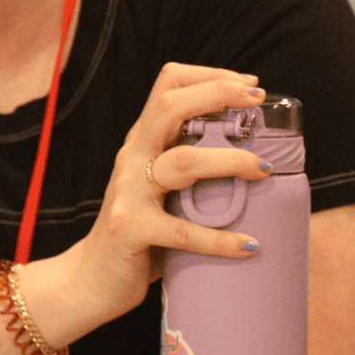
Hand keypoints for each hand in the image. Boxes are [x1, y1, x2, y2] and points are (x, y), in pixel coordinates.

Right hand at [65, 63, 269, 319]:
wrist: (91, 278)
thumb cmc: (141, 232)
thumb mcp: (161, 188)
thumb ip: (193, 171)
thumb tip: (262, 164)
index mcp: (143, 142)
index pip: (167, 85)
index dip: (210, 76)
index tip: (250, 87)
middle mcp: (133, 157)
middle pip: (170, 106)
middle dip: (216, 95)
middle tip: (257, 102)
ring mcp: (129, 192)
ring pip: (181, 161)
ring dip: (229, 161)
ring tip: (263, 171)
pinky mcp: (131, 228)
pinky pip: (182, 231)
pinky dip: (220, 239)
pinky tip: (248, 245)